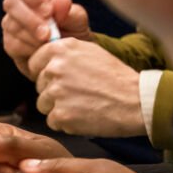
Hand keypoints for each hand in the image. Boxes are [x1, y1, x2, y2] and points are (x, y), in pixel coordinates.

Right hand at [1, 0, 93, 78]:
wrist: (69, 58)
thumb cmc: (73, 32)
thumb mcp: (78, 21)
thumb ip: (70, 11)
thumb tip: (59, 2)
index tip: (48, 9)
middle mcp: (18, 6)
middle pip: (10, 2)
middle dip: (29, 18)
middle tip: (48, 31)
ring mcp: (11, 25)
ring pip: (12, 25)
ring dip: (32, 36)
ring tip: (50, 43)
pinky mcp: (10, 44)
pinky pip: (13, 43)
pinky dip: (30, 48)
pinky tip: (42, 51)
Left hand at [29, 39, 145, 136]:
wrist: (138, 101)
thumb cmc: (117, 78)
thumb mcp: (91, 52)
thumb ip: (64, 54)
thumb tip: (43, 59)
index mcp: (61, 49)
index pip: (34, 63)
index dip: (45, 74)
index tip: (60, 80)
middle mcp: (54, 68)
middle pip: (39, 85)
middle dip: (54, 92)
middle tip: (80, 94)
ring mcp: (56, 92)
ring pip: (43, 104)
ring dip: (58, 108)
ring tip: (84, 105)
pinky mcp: (61, 114)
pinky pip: (52, 121)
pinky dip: (66, 123)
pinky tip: (85, 117)